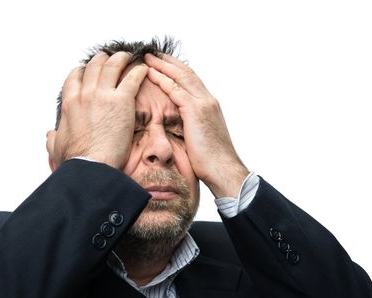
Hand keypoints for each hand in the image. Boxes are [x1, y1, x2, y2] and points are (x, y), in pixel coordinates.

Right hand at [50, 52, 147, 168]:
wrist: (91, 166)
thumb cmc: (75, 160)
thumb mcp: (56, 147)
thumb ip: (53, 138)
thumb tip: (50, 134)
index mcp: (70, 103)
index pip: (75, 77)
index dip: (83, 70)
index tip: (89, 70)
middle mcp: (85, 94)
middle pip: (94, 66)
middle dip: (102, 59)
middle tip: (110, 58)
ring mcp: (103, 95)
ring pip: (112, 65)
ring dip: (121, 58)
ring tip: (127, 57)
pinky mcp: (122, 101)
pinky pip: (132, 78)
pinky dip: (139, 71)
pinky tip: (143, 69)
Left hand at [144, 53, 248, 197]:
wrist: (222, 168)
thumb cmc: (211, 160)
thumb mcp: (201, 137)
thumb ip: (192, 126)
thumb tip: (180, 128)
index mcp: (210, 105)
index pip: (192, 81)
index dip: (177, 70)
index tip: (164, 64)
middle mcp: (208, 100)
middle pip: (186, 73)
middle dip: (168, 62)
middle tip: (154, 54)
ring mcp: (203, 103)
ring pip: (180, 76)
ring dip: (162, 65)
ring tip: (148, 58)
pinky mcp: (195, 111)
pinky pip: (175, 90)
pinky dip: (162, 79)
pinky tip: (150, 74)